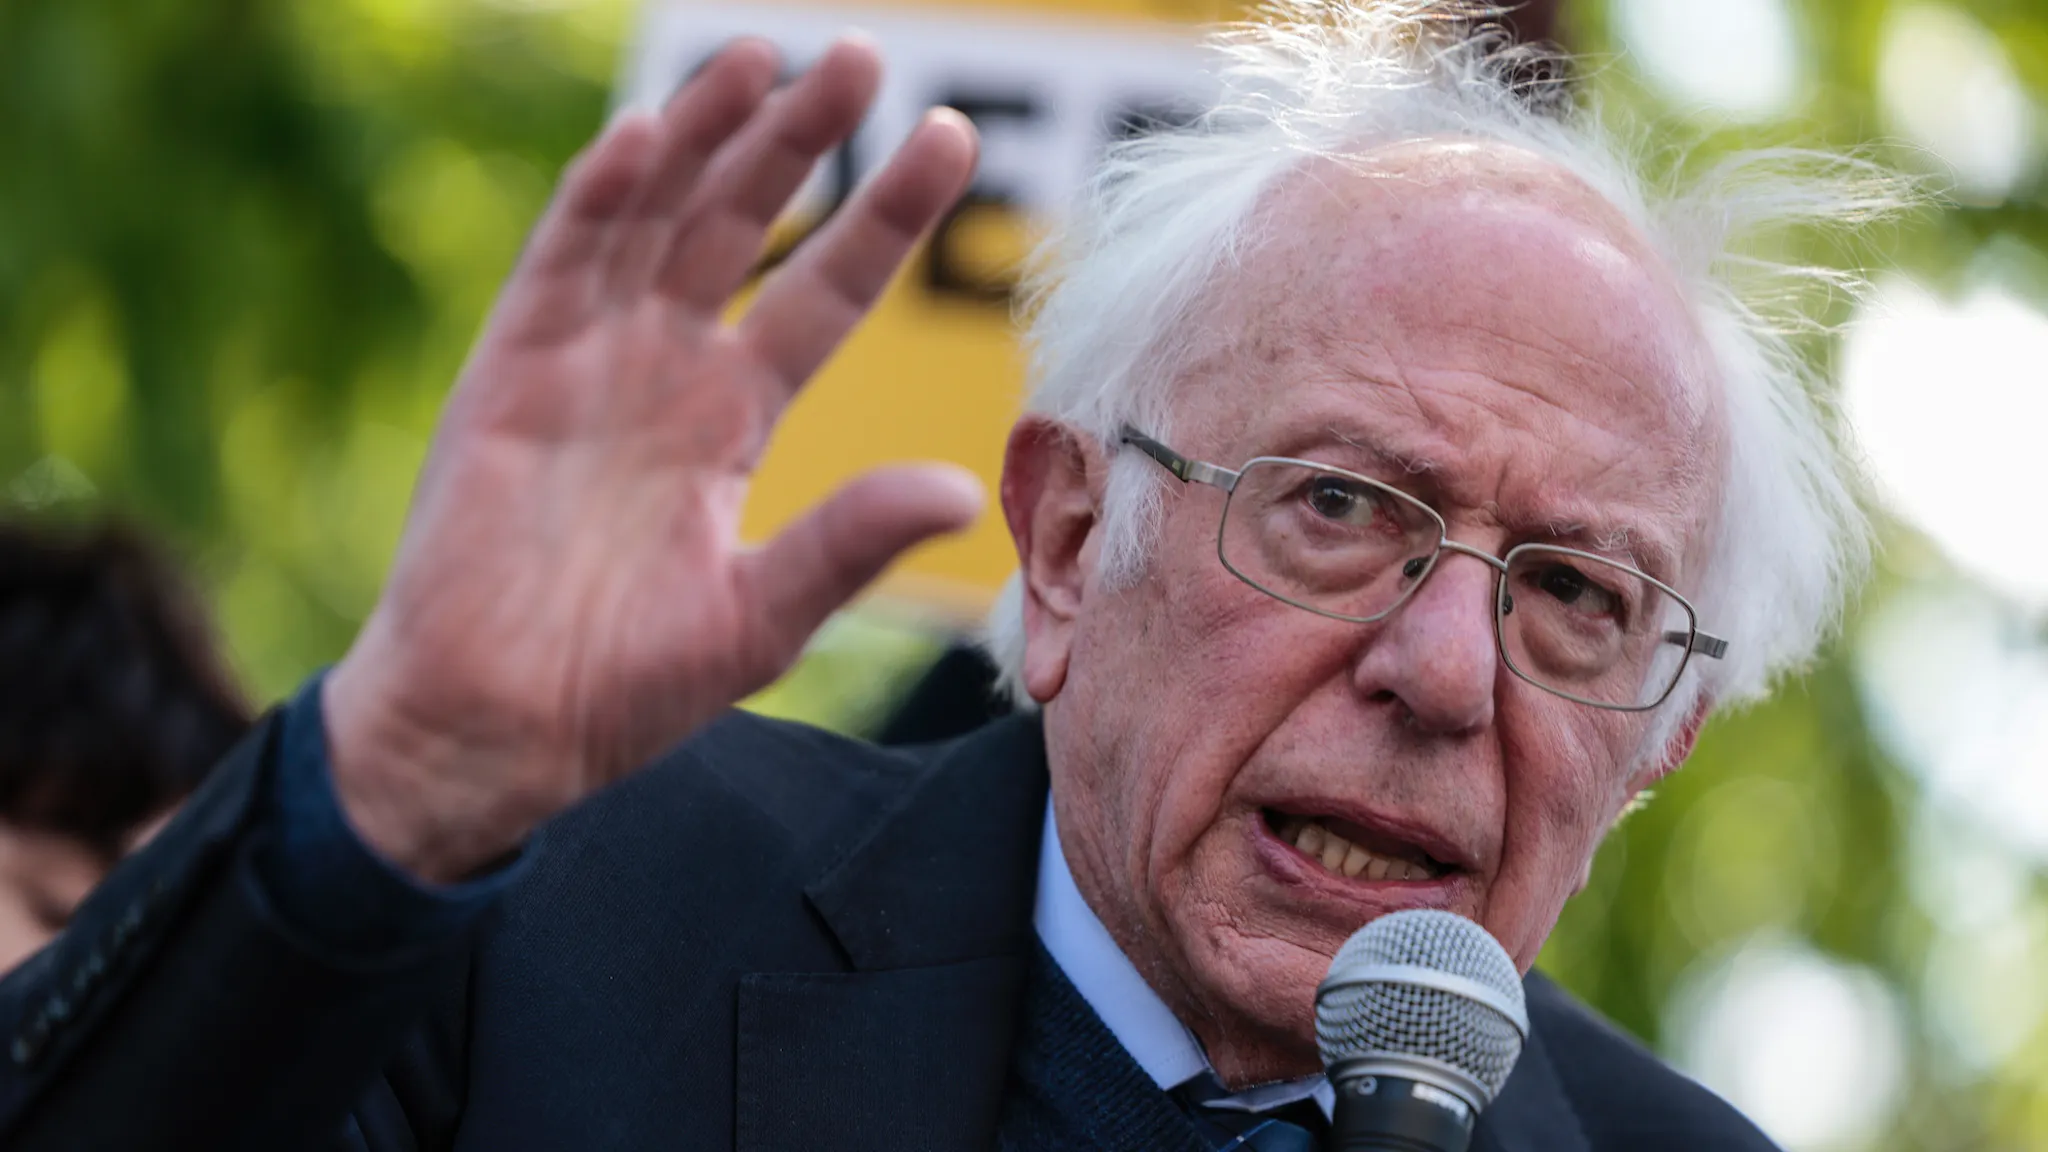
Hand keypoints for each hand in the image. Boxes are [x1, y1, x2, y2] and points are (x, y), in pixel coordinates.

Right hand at [322, 38, 982, 883]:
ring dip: (704, 136)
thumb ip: (848, 542)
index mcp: (732, 418)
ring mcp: (585, 360)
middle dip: (801, 141)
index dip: (881, 217)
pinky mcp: (507, 372)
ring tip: (764, 53)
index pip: (823, 291)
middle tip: (864, 55)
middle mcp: (665, 368)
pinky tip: (646, 136)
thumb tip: (960, 491)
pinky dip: (596, 202)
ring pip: (655, 219)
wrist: (495, 731)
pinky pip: (558, 267)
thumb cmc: (626, 685)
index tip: (949, 142)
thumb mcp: (762, 614)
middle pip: (744, 227)